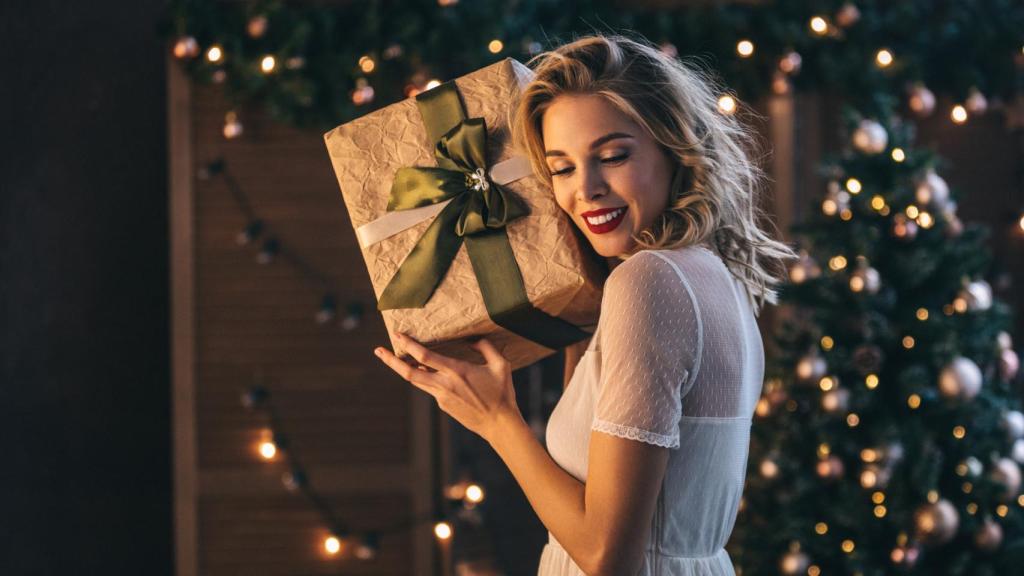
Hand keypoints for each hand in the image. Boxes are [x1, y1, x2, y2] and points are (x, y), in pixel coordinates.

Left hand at [373, 332, 520, 442]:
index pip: (424, 355)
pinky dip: (425, 377)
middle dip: (391, 361)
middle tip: (378, 350)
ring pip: (416, 381)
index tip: (397, 334)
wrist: (499, 424)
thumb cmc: (502, 394)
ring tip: (394, 358)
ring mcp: (441, 397)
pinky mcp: (443, 406)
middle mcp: (444, 385)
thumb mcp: (500, 365)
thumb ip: (486, 347)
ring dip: (404, 369)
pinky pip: (430, 388)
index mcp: (456, 371)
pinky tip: (426, 370)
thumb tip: (474, 338)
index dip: (408, 344)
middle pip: (409, 372)